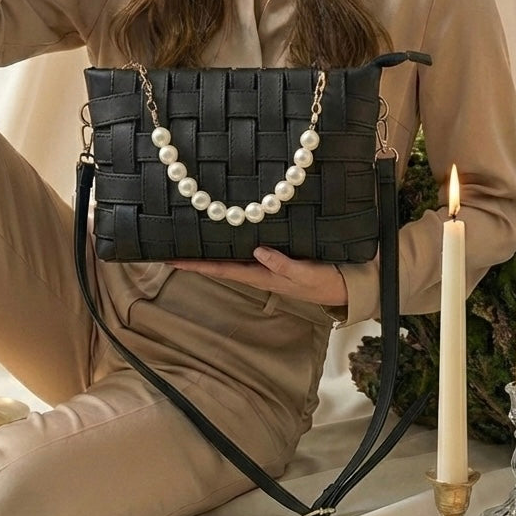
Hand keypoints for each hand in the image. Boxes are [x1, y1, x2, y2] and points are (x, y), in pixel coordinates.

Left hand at [170, 247, 346, 306]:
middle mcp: (259, 269)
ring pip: (232, 255)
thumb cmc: (327, 281)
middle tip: (168, 249)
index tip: (172, 261)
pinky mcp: (277, 253)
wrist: (347, 284)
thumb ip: (284, 265)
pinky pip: (248, 247)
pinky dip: (233, 240)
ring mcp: (267, 262)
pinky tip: (226, 231)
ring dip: (210, 250)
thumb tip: (258, 251)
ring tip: (187, 239)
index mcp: (262, 276)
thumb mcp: (308, 275)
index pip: (223, 270)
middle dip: (196, 258)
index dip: (198, 266)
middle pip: (220, 263)